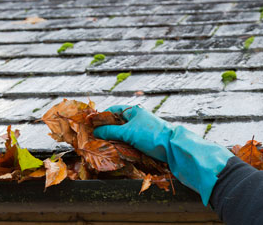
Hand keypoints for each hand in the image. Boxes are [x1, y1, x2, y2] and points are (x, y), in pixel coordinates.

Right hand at [94, 105, 233, 205]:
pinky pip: (128, 141)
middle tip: (93, 138)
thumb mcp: (128, 132)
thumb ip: (110, 131)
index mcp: (133, 111)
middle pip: (116, 122)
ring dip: (113, 139)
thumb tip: (95, 132)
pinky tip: (114, 150)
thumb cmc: (151, 135)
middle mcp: (136, 118)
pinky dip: (121, 145)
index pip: (112, 111)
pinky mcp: (143, 141)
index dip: (101, 117)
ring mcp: (140, 130)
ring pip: (121, 133)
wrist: (173, 148)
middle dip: (106, 130)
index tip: (90, 125)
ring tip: (102, 145)